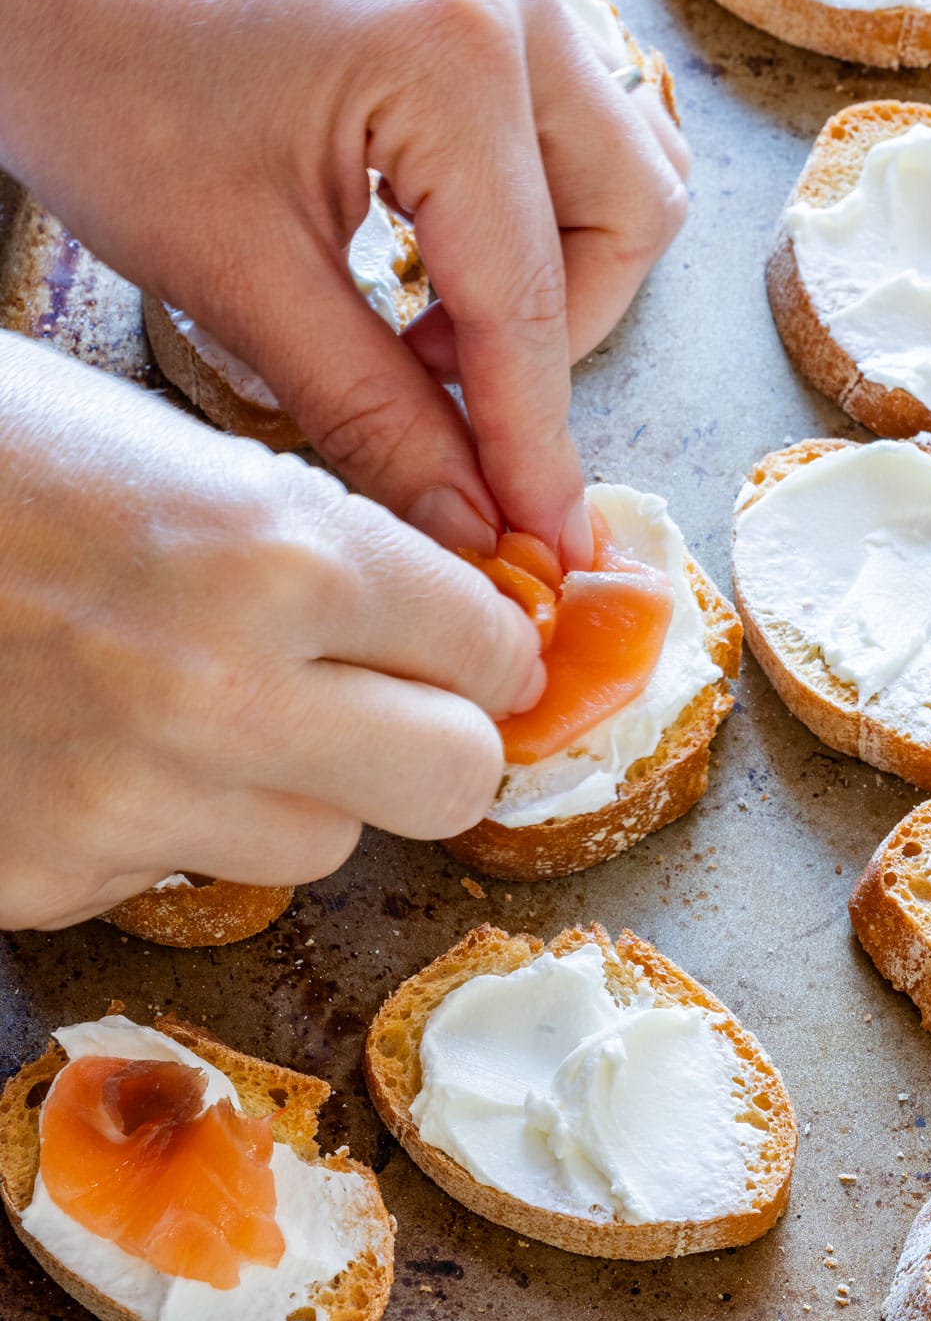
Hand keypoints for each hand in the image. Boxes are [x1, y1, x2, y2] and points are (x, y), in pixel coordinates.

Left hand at [0, 0, 688, 564]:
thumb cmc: (110, 93)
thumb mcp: (243, 280)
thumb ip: (375, 414)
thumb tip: (473, 526)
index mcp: (450, 58)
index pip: (528, 300)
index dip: (535, 443)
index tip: (545, 544)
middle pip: (628, 216)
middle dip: (556, 336)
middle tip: (444, 388)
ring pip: (618, 167)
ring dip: (554, 273)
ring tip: (432, 325)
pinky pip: (569, 126)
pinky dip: (528, 216)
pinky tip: (433, 257)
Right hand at [0, 334, 542, 929]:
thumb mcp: (159, 443)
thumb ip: (312, 536)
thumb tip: (434, 611)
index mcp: (271, 548)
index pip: (486, 646)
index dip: (487, 646)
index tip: (473, 650)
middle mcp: (226, 692)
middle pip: (455, 781)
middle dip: (436, 740)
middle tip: (392, 705)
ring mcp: (136, 802)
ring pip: (328, 842)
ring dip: (300, 787)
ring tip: (211, 712)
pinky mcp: (53, 876)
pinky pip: (187, 873)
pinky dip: (174, 824)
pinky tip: (102, 747)